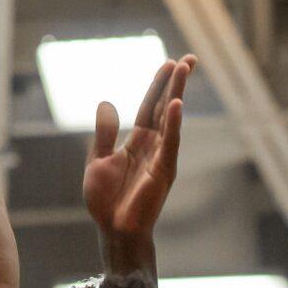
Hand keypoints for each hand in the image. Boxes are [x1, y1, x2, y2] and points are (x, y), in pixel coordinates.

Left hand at [83, 55, 192, 274]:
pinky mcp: (164, 170)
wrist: (113, 229)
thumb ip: (105, 133)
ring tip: (184, 70)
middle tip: (189, 58)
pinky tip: (176, 104)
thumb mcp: (98, 160)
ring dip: (177, 93)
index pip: (149, 106)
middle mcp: (153, 145)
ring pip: (170, 119)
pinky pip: (170, 142)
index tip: (170, 63)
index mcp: (137, 141)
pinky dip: (173, 123)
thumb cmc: (106, 200)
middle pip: (164, 106)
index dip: (158, 85)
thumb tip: (106, 102)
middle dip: (176, 82)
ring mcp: (161, 156)